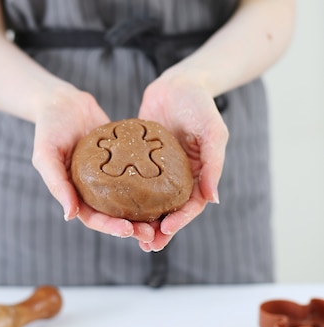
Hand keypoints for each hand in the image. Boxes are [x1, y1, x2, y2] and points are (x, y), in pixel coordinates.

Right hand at [31, 83, 156, 241]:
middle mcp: (94, 189)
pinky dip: (151, 183)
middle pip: (115, 214)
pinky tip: (168, 187)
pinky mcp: (123, 158)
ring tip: (164, 218)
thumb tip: (70, 216)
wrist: (62, 101)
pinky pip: (137, 173)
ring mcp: (110, 175)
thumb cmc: (48, 128)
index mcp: (75, 193)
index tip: (128, 230)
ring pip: (130, 199)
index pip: (93, 218)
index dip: (110, 227)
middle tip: (152, 233)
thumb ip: (57, 184)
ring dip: (145, 211)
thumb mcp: (45, 155)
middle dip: (133, 226)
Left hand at [136, 72, 228, 251]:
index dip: (181, 220)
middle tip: (146, 244)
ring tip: (128, 234)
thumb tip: (213, 200)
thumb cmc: (200, 104)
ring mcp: (158, 168)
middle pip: (170, 209)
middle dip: (160, 229)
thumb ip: (214, 164)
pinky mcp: (140, 158)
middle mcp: (178, 175)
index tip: (166, 230)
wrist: (178, 82)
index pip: (192, 205)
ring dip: (142, 219)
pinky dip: (125, 195)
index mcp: (199, 174)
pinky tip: (112, 205)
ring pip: (150, 200)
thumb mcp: (213, 131)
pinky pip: (132, 180)